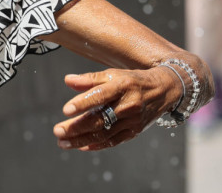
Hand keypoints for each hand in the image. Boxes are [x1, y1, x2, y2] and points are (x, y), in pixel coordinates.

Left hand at [53, 67, 179, 150]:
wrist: (164, 90)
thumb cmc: (131, 81)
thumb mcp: (113, 75)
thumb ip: (89, 79)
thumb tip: (67, 80)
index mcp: (122, 86)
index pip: (100, 96)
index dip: (83, 103)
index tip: (66, 110)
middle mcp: (128, 105)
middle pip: (100, 119)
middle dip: (77, 127)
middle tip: (57, 131)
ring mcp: (132, 121)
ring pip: (104, 133)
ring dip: (81, 139)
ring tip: (62, 142)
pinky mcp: (134, 131)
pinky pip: (113, 141)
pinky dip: (96, 145)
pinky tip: (80, 146)